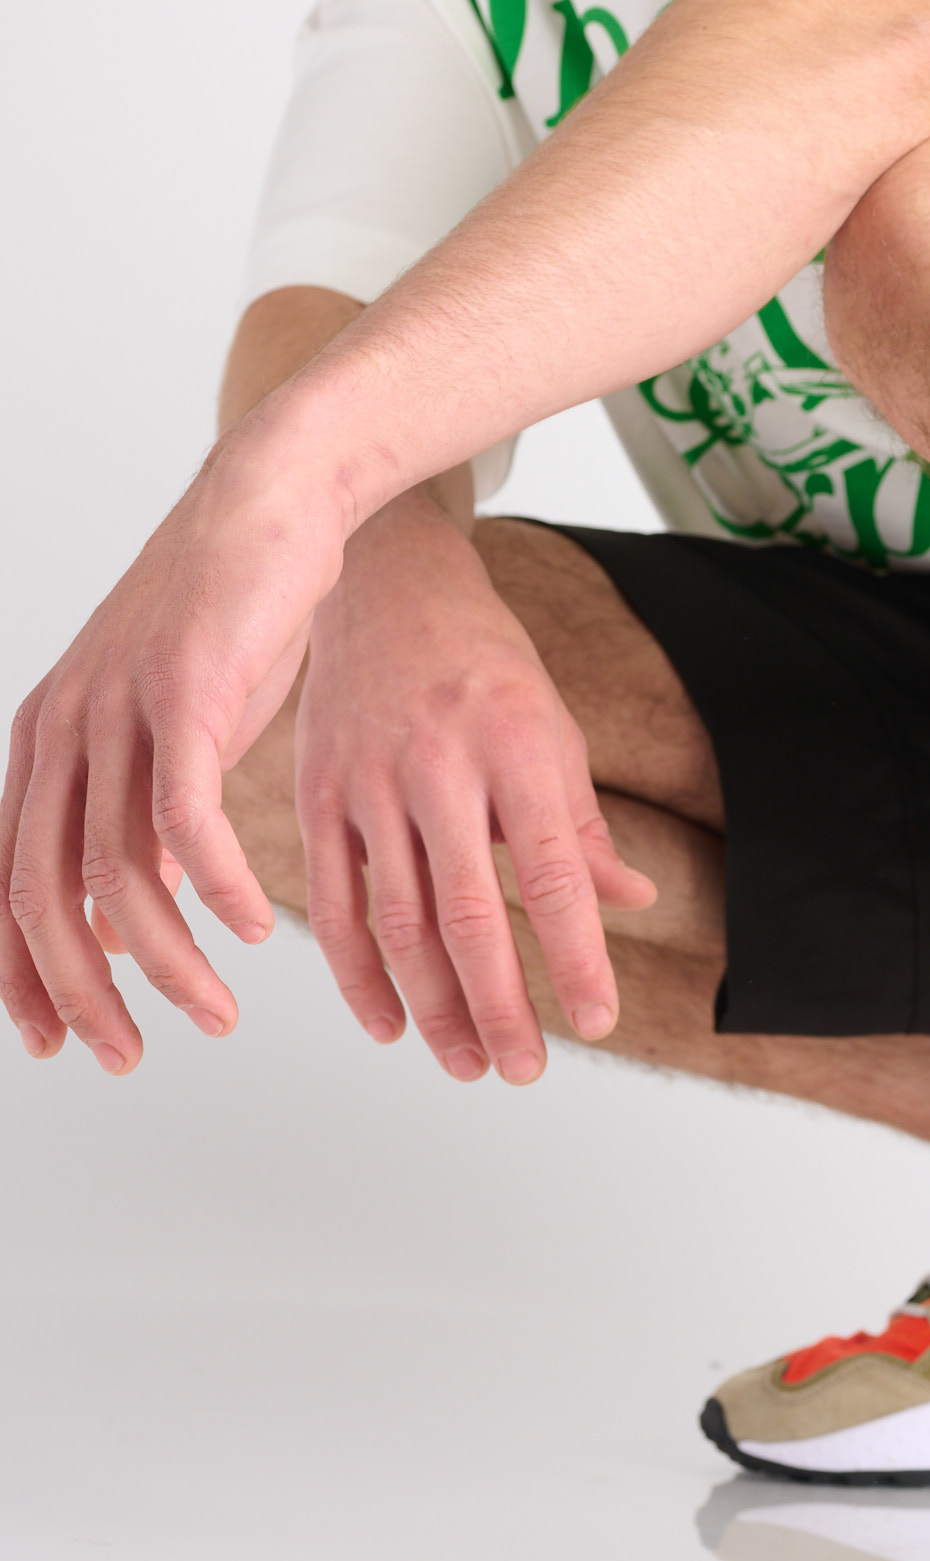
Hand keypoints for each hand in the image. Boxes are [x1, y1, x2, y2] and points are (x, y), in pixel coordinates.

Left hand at [2, 448, 341, 1068]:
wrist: (271, 504)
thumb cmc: (231, 618)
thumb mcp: (168, 728)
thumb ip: (136, 815)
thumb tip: (129, 914)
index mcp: (47, 745)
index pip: (5, 887)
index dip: (20, 978)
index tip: (59, 1044)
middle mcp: (65, 732)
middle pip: (43, 899)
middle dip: (81, 997)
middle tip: (126, 1057)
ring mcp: (118, 712)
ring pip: (115, 875)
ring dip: (165, 963)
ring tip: (214, 1013)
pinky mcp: (184, 696)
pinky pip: (186, 821)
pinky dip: (215, 891)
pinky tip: (251, 930)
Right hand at [289, 492, 654, 1081]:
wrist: (386, 587)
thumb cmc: (482, 661)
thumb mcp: (552, 727)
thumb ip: (583, 823)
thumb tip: (631, 900)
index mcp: (514, 747)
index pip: (551, 874)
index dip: (575, 955)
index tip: (596, 1019)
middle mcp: (439, 768)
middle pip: (467, 914)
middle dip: (498, 1004)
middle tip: (524, 1068)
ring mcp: (369, 784)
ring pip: (399, 922)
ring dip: (433, 1006)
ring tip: (467, 1064)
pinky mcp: (317, 797)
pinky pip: (336, 904)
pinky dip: (359, 974)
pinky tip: (390, 1023)